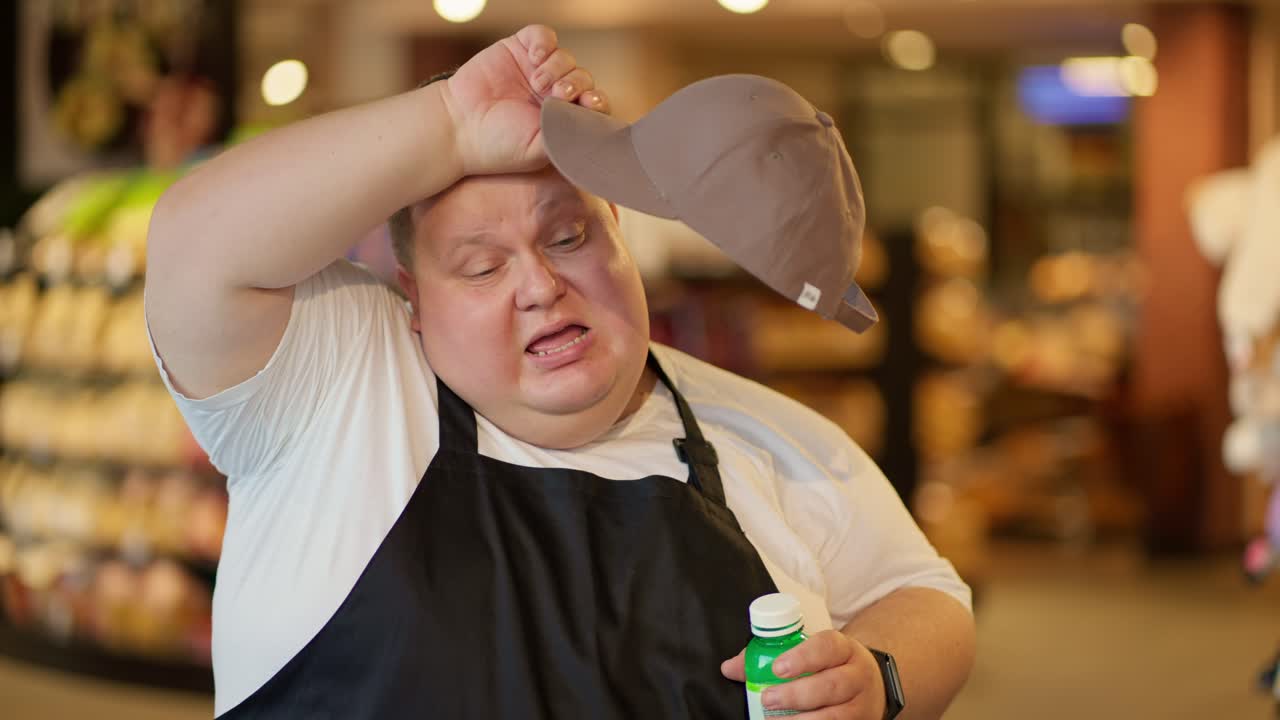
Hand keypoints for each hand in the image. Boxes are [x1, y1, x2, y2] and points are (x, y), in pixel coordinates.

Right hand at [442, 24, 610, 175]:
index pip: (594, 104)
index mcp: (563, 118)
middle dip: (576, 85)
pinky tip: (534, 58)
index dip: (596, 101)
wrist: (458, 127)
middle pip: (583, 78)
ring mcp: (537, 70)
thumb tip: (597, 128)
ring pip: (566, 58)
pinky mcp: (520, 50)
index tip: (589, 104)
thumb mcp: (541, 150)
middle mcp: (553, 94)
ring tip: (537, 83)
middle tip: (557, 96)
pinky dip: (544, 43)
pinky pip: (544, 36)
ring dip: (557, 68)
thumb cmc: (498, 146)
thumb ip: (571, 138)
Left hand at [721, 630, 886, 719]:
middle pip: (832, 685)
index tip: (777, 668)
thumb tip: (730, 668)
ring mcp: (861, 704)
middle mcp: (857, 675)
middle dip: (797, 694)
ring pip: (837, 715)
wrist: (869, 686)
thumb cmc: (829, 666)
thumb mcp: (808, 653)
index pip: (827, 646)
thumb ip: (768, 657)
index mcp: (843, 648)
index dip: (803, 657)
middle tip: (768, 699)